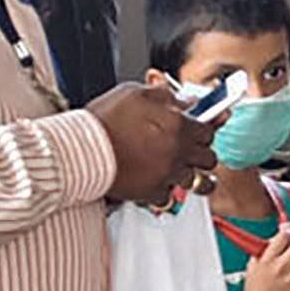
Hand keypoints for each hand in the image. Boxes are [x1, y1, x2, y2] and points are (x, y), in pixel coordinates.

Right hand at [90, 76, 216, 209]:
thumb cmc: (104, 120)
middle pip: (209, 159)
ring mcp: (166, 175)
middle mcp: (177, 152)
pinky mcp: (152, 192)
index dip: (203, 130)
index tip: (197, 131)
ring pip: (195, 182)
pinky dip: (164, 191)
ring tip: (178, 170)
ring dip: (188, 175)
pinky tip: (156, 181)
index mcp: (178, 125)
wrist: (80, 149)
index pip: (209, 131)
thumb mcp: (135, 93)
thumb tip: (184, 100)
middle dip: (200, 153)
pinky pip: (169, 197)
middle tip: (190, 150)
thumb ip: (165, 95)